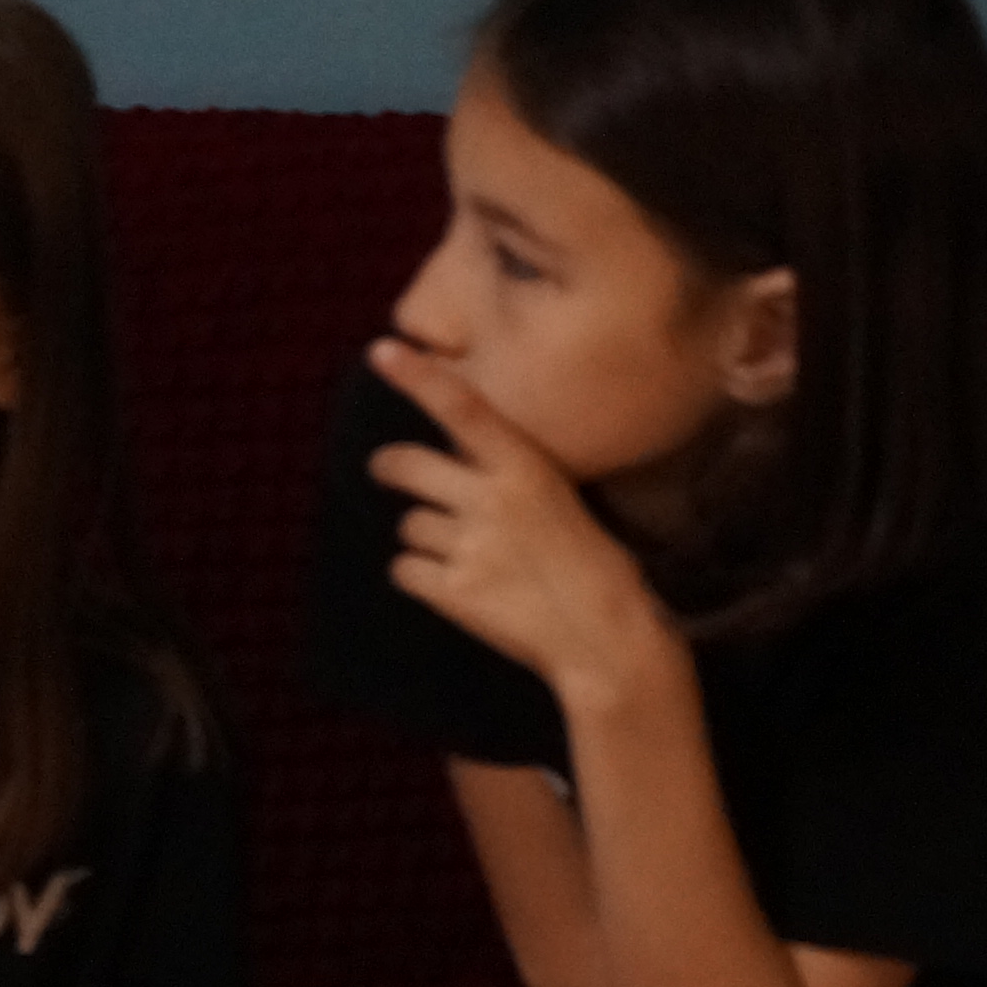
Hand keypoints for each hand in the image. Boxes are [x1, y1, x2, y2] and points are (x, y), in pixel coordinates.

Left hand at [366, 340, 673, 703]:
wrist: (604, 635)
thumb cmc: (587, 563)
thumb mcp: (558, 500)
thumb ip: (506, 476)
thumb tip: (448, 461)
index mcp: (528, 468)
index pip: (465, 410)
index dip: (420, 378)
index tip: (382, 352)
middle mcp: (494, 499)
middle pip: (406, 465)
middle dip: (390, 466)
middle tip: (387, 468)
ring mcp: (470, 546)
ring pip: (409, 524)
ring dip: (426, 538)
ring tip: (472, 558)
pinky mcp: (453, 592)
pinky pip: (403, 570)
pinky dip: (420, 577)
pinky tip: (457, 587)